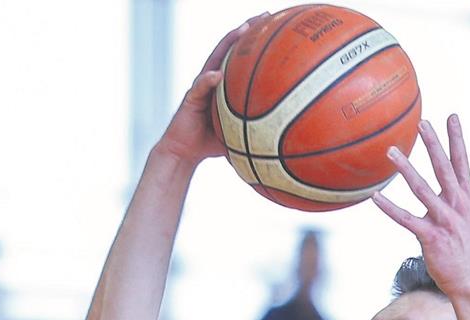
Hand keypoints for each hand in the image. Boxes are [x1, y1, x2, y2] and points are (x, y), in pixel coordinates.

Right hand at [157, 13, 267, 164]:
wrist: (184, 152)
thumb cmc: (211, 144)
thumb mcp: (240, 136)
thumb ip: (258, 133)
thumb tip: (286, 142)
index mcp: (226, 85)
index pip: (242, 58)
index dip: (257, 42)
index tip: (276, 27)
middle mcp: (213, 79)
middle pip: (231, 48)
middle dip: (247, 30)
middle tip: (265, 16)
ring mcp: (201, 86)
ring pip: (215, 58)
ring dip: (228, 43)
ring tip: (243, 30)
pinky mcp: (190, 97)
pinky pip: (200, 87)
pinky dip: (208, 81)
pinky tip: (216, 75)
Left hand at [372, 115, 469, 298]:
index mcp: (467, 196)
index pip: (462, 161)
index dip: (457, 138)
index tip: (450, 116)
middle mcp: (457, 204)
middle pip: (443, 168)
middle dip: (433, 144)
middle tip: (422, 123)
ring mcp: (444, 219)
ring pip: (422, 189)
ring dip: (406, 169)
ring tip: (391, 151)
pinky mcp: (430, 236)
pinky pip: (406, 219)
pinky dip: (389, 208)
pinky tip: (375, 196)